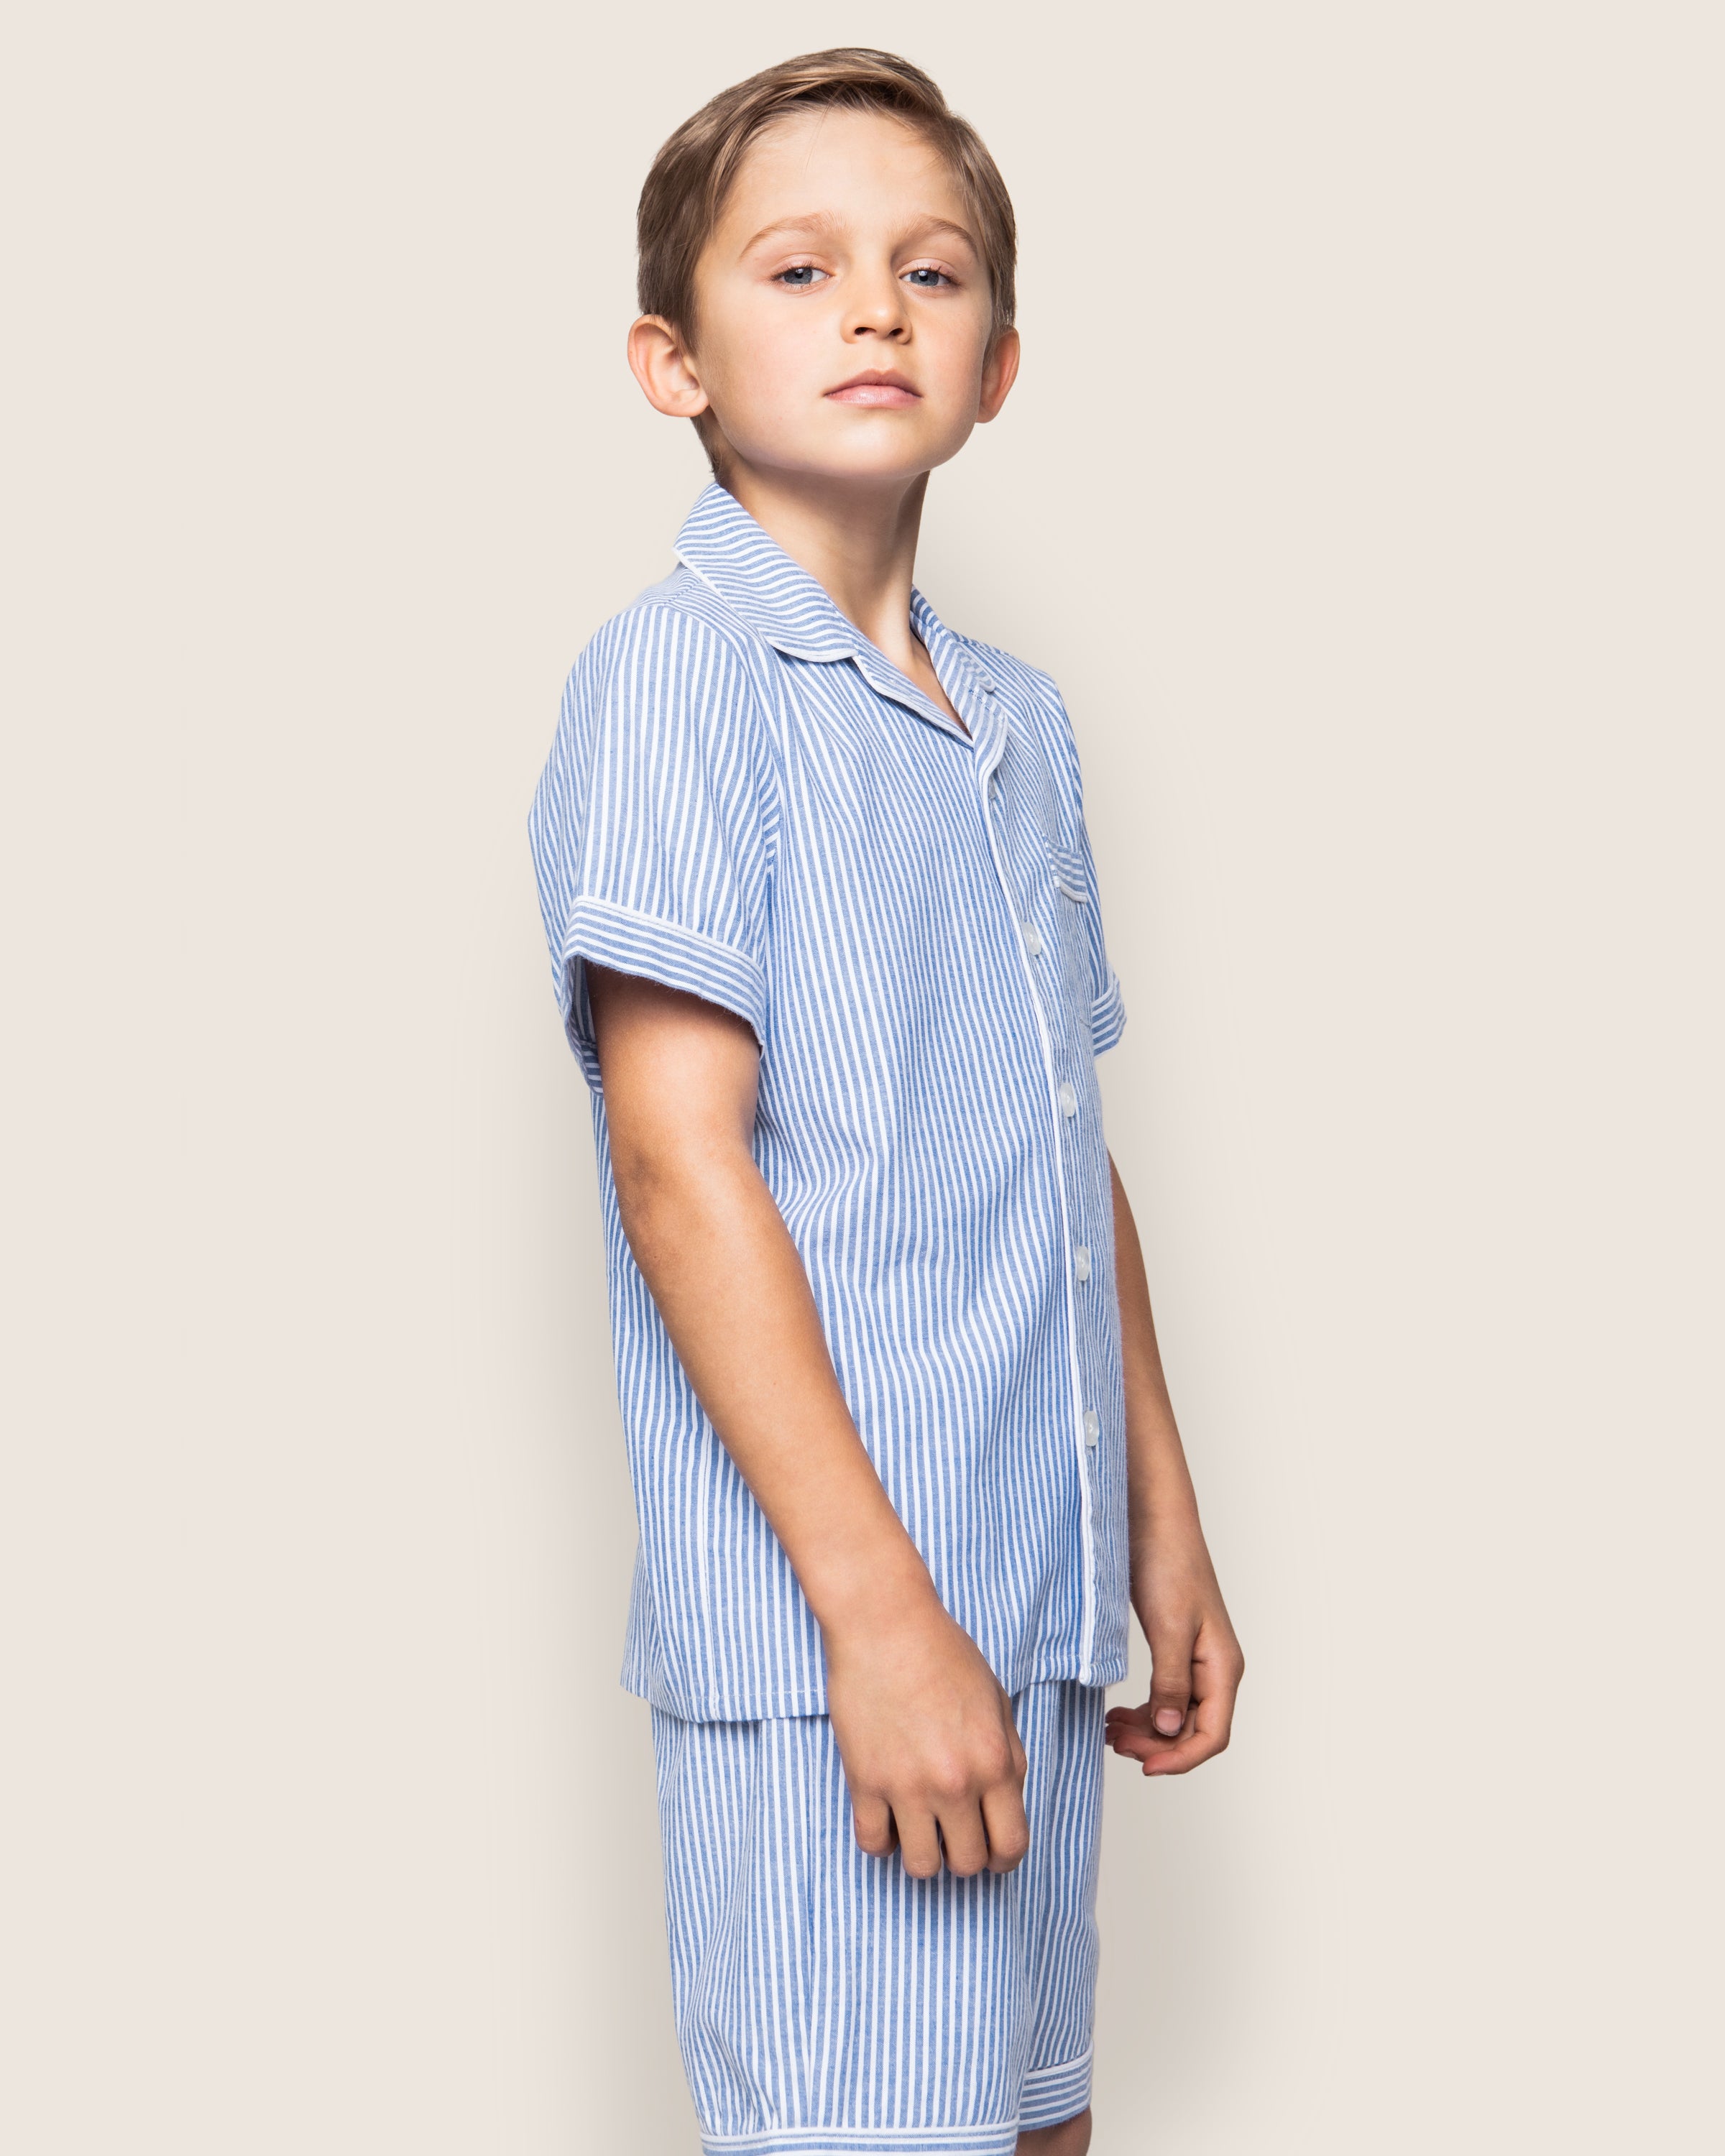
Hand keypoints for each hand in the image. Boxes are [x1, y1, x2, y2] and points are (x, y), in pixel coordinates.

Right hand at [823, 1589, 1029, 1878]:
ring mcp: (907, 1786)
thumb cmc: (941, 1652)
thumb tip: (1006, 1801)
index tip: (991, 1853)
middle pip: (967, 1863)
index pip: (1011, 1845)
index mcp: (995, 1762)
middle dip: (963, 1856)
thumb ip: (1008, 1754)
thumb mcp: (996, 1700)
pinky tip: (884, 1817)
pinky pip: (872, 1843)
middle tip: (951, 1835)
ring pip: (921, 1866)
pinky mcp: (865, 1781)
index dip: (1003, 1858)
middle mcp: (955, 1782)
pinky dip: (880, 1841)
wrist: (885, 1623)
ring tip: (917, 1828)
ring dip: (923, 1855)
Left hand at [1105, 1522, 1243, 1775]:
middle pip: (1193, 1731)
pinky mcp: (1175, 1648)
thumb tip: (1168, 1731)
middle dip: (1156, 1746)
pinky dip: (1143, 1711)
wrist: (1153, 1520)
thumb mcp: (1169, 1626)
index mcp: (1222, 1666)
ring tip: (1110, 1730)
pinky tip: (1117, 1713)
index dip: (1180, 1758)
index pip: (1212, 1735)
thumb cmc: (1168, 1564)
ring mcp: (1195, 1659)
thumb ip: (1171, 1682)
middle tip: (1113, 1742)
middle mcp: (1214, 1668)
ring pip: (1176, 1717)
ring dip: (1147, 1732)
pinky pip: (1165, 1696)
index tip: (1142, 1766)